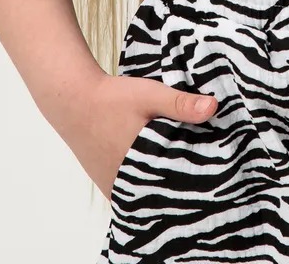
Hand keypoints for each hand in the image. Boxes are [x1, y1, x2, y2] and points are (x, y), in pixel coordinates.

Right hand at [66, 72, 217, 200]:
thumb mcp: (150, 95)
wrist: (75, 101)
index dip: (196, 173)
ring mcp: (114, 187)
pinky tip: (155, 167)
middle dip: (180, 179)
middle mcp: (126, 183)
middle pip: (162, 189)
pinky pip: (132, 191)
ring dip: (161, 182)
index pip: (178, 181)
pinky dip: (145, 183)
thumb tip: (214, 108)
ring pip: (146, 192)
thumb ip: (180, 104)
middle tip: (198, 164)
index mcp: (141, 165)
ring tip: (178, 164)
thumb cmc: (112, 98)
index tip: (210, 164)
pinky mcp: (107, 184)